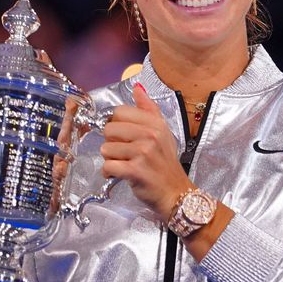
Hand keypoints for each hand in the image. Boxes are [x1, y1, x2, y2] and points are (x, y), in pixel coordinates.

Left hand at [100, 83, 192, 219]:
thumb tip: (137, 88)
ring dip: (110, 160)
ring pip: (106, 149)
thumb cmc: (165, 163)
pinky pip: (108, 166)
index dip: (116, 125)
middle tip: (124, 154)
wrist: (176, 193)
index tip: (124, 137)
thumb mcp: (162, 132)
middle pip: (109, 129)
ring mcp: (143, 152)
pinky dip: (109, 173)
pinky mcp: (135, 170)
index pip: (118, 112)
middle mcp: (150, 134)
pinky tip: (118, 175)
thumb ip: (148, 109)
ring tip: (123, 165)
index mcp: (155, 123)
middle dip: (111, 143)